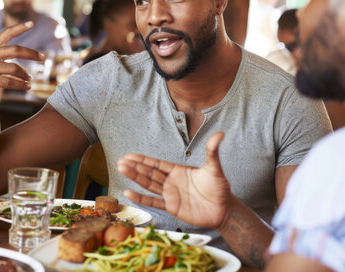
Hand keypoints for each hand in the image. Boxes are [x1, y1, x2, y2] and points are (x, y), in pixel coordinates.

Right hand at [0, 22, 44, 98]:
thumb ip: (1, 53)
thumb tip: (24, 53)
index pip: (6, 33)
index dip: (19, 27)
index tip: (32, 23)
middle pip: (15, 50)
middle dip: (31, 53)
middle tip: (42, 57)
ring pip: (14, 68)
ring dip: (25, 75)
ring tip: (30, 80)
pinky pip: (9, 81)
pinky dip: (20, 84)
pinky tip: (26, 86)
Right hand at [117, 132, 232, 228]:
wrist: (224, 210)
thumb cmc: (219, 188)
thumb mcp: (215, 168)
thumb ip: (212, 151)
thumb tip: (220, 133)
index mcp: (178, 170)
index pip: (157, 164)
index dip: (143, 160)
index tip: (129, 156)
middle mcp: (171, 181)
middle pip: (149, 173)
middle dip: (135, 167)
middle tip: (121, 162)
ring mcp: (170, 194)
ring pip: (149, 185)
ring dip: (135, 178)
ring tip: (121, 171)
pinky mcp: (172, 207)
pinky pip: (154, 202)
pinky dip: (141, 198)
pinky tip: (129, 193)